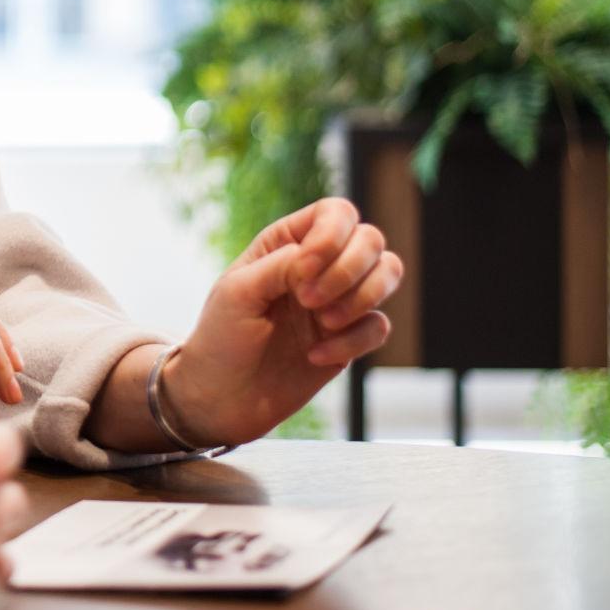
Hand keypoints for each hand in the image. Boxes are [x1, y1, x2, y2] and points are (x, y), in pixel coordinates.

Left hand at [164, 198, 403, 447]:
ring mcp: (337, 300)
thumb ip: (282, 265)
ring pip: (388, 272)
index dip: (331, 237)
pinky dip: (353, 341)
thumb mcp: (238, 292)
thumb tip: (322, 258)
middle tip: (308, 302)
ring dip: (362, 298)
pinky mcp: (349, 338)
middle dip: (348, 270)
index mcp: (286, 242)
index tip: (301, 273)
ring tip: (323, 322)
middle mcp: (318, 265)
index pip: (336, 213)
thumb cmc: (221, 337)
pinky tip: (314, 356)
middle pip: (370, 239)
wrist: (223, 396)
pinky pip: (379, 326)